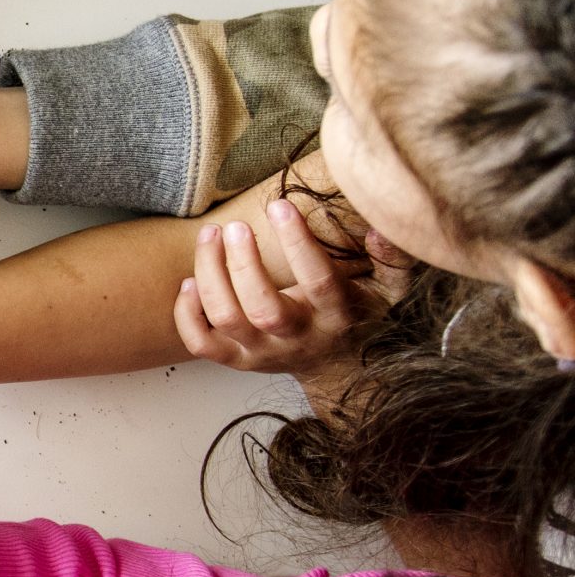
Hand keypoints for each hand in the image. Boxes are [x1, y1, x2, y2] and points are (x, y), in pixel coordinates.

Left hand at [173, 201, 393, 381]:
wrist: (337, 369)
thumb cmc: (358, 316)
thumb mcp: (390, 291)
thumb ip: (391, 260)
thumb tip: (380, 228)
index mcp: (336, 317)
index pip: (318, 283)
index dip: (299, 244)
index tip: (281, 206)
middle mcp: (297, 339)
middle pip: (262, 309)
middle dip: (243, 264)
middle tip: (234, 225)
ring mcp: (262, 353)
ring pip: (225, 319)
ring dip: (209, 275)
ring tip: (210, 234)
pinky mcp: (236, 360)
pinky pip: (200, 343)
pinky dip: (186, 312)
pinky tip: (189, 281)